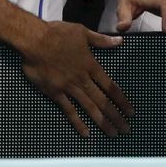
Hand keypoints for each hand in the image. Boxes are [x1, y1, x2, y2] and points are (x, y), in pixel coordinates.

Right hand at [19, 20, 130, 137]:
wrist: (34, 40)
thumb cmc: (58, 33)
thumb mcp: (83, 33)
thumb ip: (102, 41)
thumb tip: (120, 41)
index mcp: (91, 65)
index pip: (110, 86)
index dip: (122, 100)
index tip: (131, 111)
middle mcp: (82, 79)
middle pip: (102, 101)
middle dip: (116, 116)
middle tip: (126, 129)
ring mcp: (69, 87)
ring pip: (89, 108)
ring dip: (102, 122)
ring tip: (112, 133)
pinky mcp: (54, 93)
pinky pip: (68, 110)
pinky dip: (78, 122)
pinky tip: (87, 133)